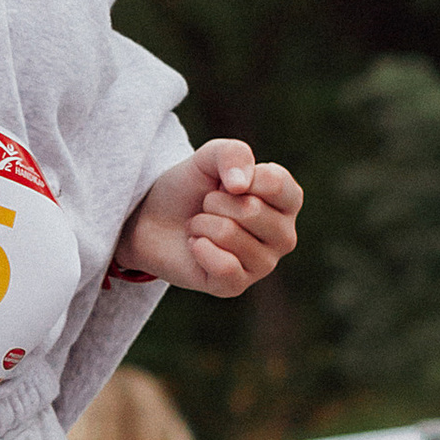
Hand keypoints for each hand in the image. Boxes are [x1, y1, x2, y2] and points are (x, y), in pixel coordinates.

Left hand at [119, 141, 301, 297]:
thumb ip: (232, 154)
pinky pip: (223, 266)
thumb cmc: (190, 189)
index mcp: (287, 201)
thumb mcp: (208, 158)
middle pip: (251, 211)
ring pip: (229, 234)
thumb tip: (240, 187)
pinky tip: (197, 247)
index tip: (224, 182)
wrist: (151, 220)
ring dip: (201, 224)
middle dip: (214, 202)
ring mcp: (263, 264)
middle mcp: (284, 235)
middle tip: (206, 208)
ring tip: (199, 226)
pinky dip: (199, 249)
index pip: (276, 184)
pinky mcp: (237, 286)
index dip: (237, 176)